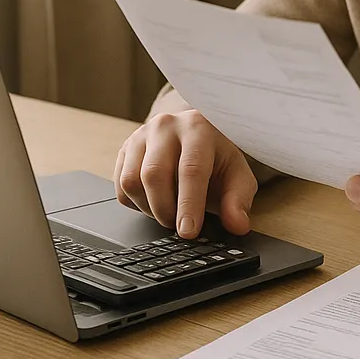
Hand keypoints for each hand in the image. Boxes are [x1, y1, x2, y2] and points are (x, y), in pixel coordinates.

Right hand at [113, 109, 257, 238]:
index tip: (188, 232)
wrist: (197, 140)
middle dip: (165, 210)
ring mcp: (141, 136)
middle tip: (178, 227)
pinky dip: (137, 203)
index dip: (189, 204)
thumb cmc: (217, 159)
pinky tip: (156, 201)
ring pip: (132, 181)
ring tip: (169, 212)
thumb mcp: (237, 176)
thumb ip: (238, 200)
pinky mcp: (125, 150)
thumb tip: (237, 225)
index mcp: (198, 128)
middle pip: (154, 174)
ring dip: (149, 208)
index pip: (191, 168)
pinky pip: (120, 186)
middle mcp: (166, 126)